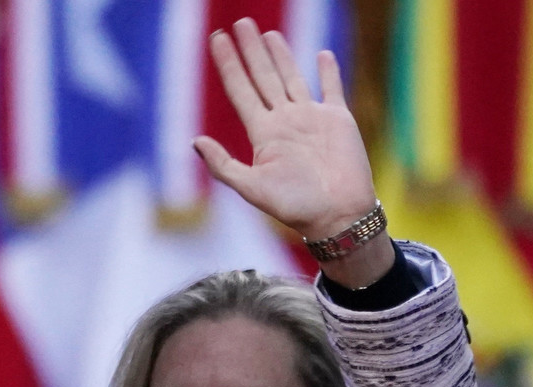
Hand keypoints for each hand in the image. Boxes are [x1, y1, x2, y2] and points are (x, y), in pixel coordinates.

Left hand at [193, 18, 377, 242]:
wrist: (338, 215)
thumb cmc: (295, 207)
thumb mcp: (252, 189)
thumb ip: (223, 165)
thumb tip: (195, 141)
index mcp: (263, 133)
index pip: (240, 90)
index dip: (229, 64)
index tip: (217, 40)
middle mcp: (285, 121)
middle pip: (263, 77)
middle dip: (251, 50)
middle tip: (240, 24)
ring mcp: (311, 118)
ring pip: (292, 77)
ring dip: (281, 56)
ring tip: (268, 34)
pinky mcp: (338, 120)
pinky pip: (331, 89)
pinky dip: (328, 72)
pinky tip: (322, 55)